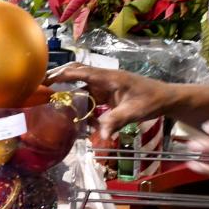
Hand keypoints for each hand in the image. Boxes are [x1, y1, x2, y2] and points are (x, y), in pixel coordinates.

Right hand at [46, 63, 171, 137]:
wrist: (166, 98)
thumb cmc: (152, 101)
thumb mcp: (134, 112)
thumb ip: (116, 121)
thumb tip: (102, 136)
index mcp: (110, 78)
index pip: (82, 72)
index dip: (63, 75)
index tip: (46, 79)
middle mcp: (105, 78)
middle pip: (78, 72)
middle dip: (60, 76)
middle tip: (41, 85)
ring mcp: (106, 85)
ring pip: (81, 83)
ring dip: (67, 88)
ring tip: (50, 96)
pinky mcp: (107, 92)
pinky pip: (89, 94)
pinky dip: (79, 100)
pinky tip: (72, 110)